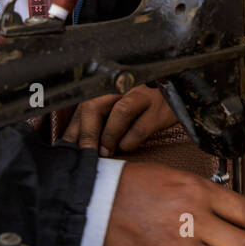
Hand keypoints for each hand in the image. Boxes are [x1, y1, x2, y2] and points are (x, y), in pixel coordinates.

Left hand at [60, 85, 178, 156]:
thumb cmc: (143, 106)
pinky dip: (130, 140)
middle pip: (95, 105)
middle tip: (84, 155)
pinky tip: (126, 147)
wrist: (178, 93)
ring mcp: (142, 96)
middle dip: (86, 133)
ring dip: (108, 136)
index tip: (65, 149)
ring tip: (104, 153)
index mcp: (108, 89)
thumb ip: (100, 123)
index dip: (73, 129)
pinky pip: (141, 126)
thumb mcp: (120, 109)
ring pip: (119, 112)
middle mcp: (122, 89)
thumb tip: (79, 146)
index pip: (83, 107)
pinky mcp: (159, 109)